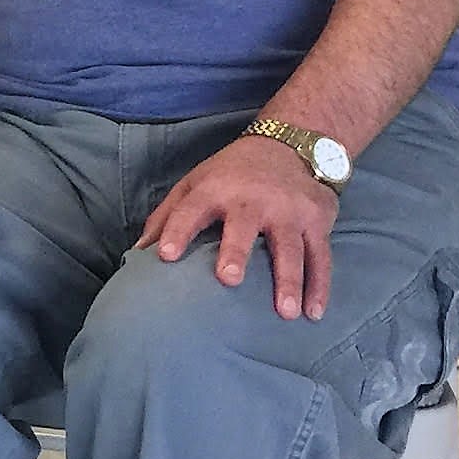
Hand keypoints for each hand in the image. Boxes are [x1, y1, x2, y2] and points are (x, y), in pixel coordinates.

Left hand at [138, 136, 338, 318]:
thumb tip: (137, 252)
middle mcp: (253, 199)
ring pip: (290, 248)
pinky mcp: (317, 220)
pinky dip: (320, 286)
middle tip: (230, 279)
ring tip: (285, 313)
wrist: (290, 144)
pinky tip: (313, 313)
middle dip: (236, 252)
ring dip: (289, 281)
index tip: (164, 255)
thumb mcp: (195, 183)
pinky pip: (320, 257)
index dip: (177, 231)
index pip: (191, 210)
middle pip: (244, 227)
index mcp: (215, 190)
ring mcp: (289, 211)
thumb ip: (167, 216)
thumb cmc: (231, 174)